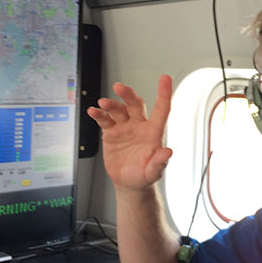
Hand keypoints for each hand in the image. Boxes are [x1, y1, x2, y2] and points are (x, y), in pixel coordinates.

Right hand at [87, 75, 172, 192]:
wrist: (128, 183)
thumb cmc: (144, 176)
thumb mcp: (153, 172)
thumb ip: (159, 162)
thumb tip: (168, 152)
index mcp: (154, 132)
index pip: (161, 109)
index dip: (164, 93)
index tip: (165, 78)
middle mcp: (139, 126)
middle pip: (135, 104)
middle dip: (127, 94)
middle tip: (119, 88)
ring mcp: (125, 127)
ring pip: (118, 110)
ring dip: (111, 104)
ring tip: (103, 103)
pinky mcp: (111, 132)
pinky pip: (105, 120)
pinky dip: (99, 114)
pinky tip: (94, 111)